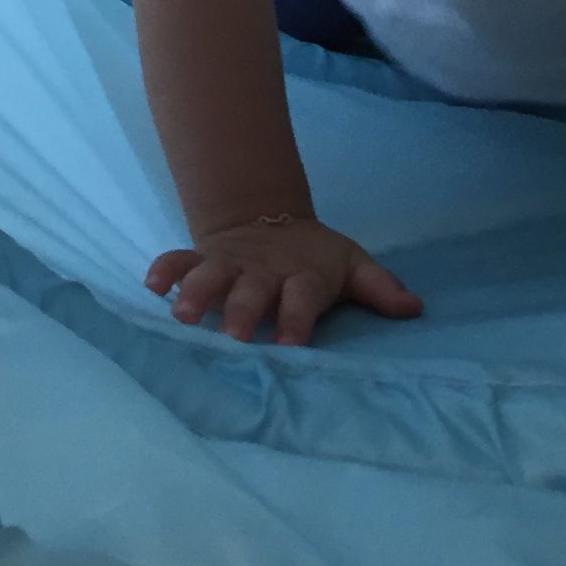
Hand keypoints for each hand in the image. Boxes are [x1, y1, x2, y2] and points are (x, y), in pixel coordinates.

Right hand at [146, 217, 423, 345]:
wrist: (269, 221)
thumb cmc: (314, 258)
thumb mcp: (351, 265)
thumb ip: (380, 287)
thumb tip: (415, 308)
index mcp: (302, 276)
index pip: (303, 298)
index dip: (298, 319)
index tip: (292, 344)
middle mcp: (263, 273)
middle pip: (252, 291)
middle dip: (243, 312)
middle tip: (234, 335)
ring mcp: (230, 265)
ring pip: (211, 276)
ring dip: (197, 293)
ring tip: (183, 315)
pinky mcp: (202, 260)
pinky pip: (179, 261)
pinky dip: (165, 269)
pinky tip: (150, 286)